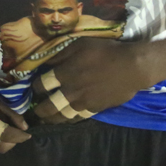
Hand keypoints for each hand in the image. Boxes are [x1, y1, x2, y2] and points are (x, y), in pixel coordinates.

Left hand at [32, 38, 149, 121]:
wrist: (131, 67)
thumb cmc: (104, 52)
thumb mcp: (78, 44)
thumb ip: (59, 53)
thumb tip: (44, 60)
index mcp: (64, 74)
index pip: (41, 85)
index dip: (35, 87)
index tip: (34, 87)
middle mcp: (70, 91)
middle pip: (48, 106)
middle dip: (39, 110)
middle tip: (35, 111)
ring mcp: (83, 102)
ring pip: (62, 116)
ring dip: (52, 119)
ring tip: (47, 120)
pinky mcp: (95, 109)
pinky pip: (78, 118)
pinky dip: (70, 120)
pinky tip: (66, 120)